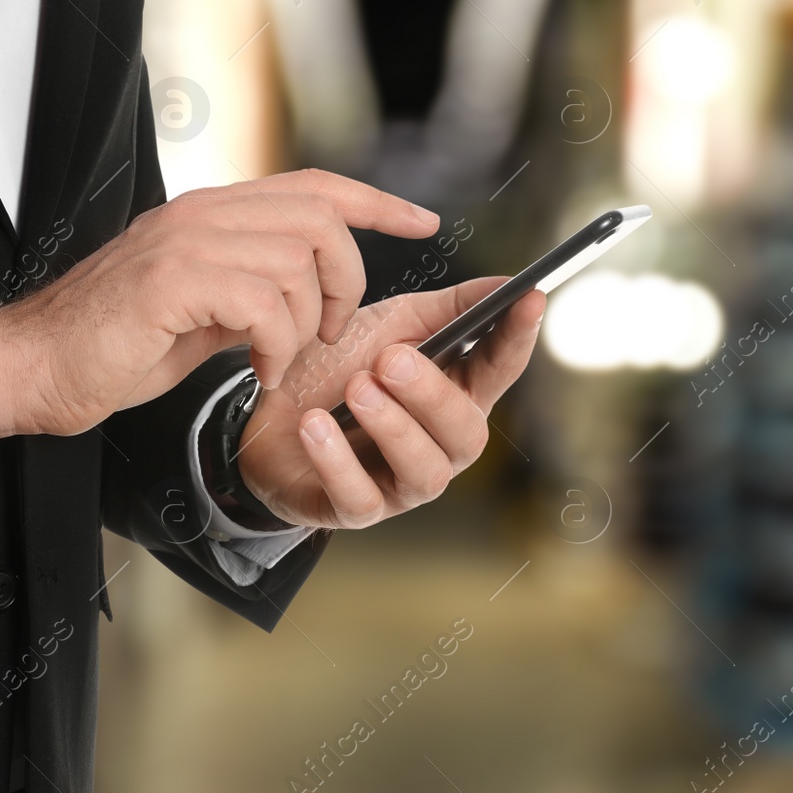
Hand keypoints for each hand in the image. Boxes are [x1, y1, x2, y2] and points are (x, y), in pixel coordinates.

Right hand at [0, 169, 438, 436]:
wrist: (40, 367)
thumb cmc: (116, 346)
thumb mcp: (202, 309)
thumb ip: (251, 287)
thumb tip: (305, 293)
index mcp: (213, 213)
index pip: (315, 185)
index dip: (376, 201)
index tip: (423, 221)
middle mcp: (204, 213)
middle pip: (321, 220)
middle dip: (346, 283)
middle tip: (326, 333)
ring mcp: (187, 240)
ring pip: (299, 262)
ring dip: (306, 324)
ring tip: (277, 360)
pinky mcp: (173, 279)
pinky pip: (265, 304)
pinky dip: (275, 347)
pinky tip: (255, 372)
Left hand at [236, 276, 544, 527]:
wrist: (263, 411)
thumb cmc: (336, 370)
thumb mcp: (388, 325)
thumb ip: (446, 308)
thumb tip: (506, 283)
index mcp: (456, 394)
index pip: (500, 369)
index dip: (518, 337)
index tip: (529, 299)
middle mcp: (440, 445)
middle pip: (465, 430)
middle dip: (431, 395)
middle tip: (391, 358)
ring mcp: (401, 483)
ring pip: (424, 470)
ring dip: (391, 427)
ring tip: (355, 388)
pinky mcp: (355, 509)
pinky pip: (359, 497)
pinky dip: (337, 459)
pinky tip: (314, 424)